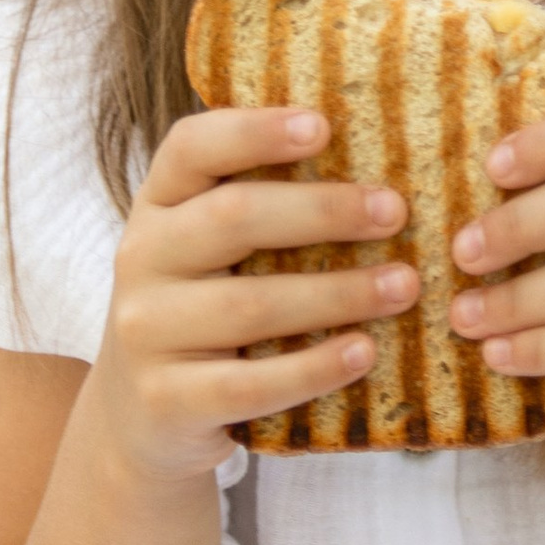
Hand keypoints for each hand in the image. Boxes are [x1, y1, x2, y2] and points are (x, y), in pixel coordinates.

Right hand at [85, 108, 419, 484]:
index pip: (192, 147)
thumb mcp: (213, 252)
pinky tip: (363, 352)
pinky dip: (313, 368)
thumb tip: (378, 171)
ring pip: (249, 305)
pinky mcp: (167, 400)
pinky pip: (249, 383)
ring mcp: (147, 332)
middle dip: (322, 211)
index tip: (323, 125)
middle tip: (395, 212)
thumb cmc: (205, 313)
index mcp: (159, 205)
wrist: (143, 419)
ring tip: (403, 286)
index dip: (254, 130)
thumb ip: (265, 206)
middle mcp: (141, 259)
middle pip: (231, 218)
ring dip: (337, 293)